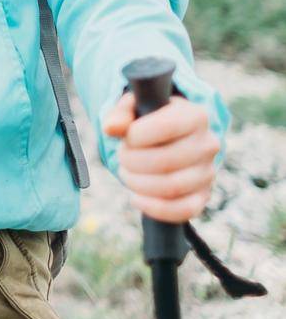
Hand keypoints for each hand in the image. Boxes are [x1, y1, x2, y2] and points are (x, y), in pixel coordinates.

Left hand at [102, 91, 221, 223]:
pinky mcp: (202, 196)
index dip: (136, 136)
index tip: (126, 137)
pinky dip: (154, 208)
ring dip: (138, 184)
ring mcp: (208, 173)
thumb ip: (121, 114)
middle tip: (123, 157)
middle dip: (132, 161)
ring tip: (128, 173)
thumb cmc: (149, 121)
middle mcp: (208, 144)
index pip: (167, 127)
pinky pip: (183, 211)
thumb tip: (110, 128)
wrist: (170, 139)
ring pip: (171, 188)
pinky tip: (136, 198)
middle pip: (166, 161)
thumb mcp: (135, 108)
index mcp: (196, 116)